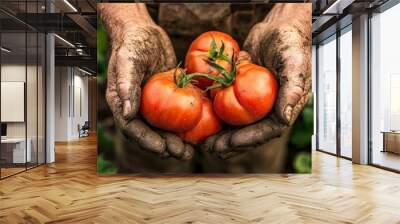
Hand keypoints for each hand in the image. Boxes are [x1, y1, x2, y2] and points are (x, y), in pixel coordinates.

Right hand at [99, 4, 193, 159]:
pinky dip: (184, 126)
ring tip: (190, 151)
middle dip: (165, 147)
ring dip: (175, 142)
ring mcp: (152, 105)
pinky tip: (198, 132)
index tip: (162, 149)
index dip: (147, 141)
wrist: (147, 33)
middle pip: (150, 134)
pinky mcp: (167, 99)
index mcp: (122, 103)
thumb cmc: (133, 43)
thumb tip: (127, 112)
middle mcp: (137, 108)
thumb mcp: (128, 59)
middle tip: (182, 154)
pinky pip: (175, 116)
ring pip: (163, 129)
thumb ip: (126, 83)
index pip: (132, 129)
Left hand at [203, 3, 311, 158]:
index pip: (266, 131)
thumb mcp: (294, 62)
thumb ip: (292, 89)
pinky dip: (217, 114)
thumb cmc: (289, 42)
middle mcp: (270, 108)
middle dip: (230, 143)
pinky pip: (229, 106)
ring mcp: (256, 101)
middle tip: (209, 149)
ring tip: (203, 142)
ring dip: (221, 134)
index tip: (228, 145)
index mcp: (285, 106)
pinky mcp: (243, 91)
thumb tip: (285, 119)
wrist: (277, 27)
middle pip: (249, 132)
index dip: (247, 140)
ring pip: (237, 123)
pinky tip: (201, 118)